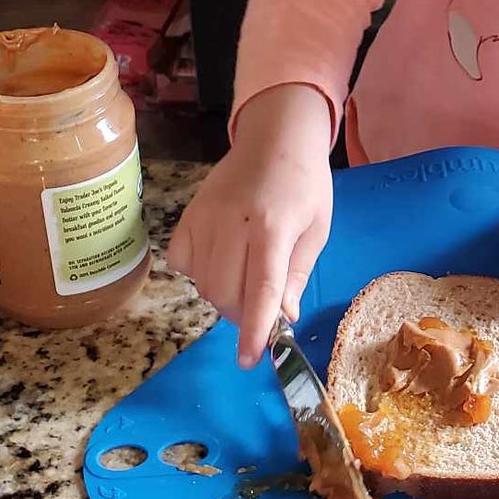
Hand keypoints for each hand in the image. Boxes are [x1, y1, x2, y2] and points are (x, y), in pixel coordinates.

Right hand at [166, 85, 333, 366]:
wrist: (275, 137)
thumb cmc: (304, 185)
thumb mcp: (316, 230)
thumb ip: (295, 275)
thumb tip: (283, 318)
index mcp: (273, 226)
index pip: (261, 288)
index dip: (255, 329)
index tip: (250, 360)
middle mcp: (233, 222)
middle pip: (225, 293)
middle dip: (243, 315)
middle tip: (262, 308)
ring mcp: (204, 217)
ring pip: (203, 284)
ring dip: (224, 298)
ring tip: (245, 280)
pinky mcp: (187, 214)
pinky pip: (182, 263)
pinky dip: (199, 275)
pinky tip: (220, 262)